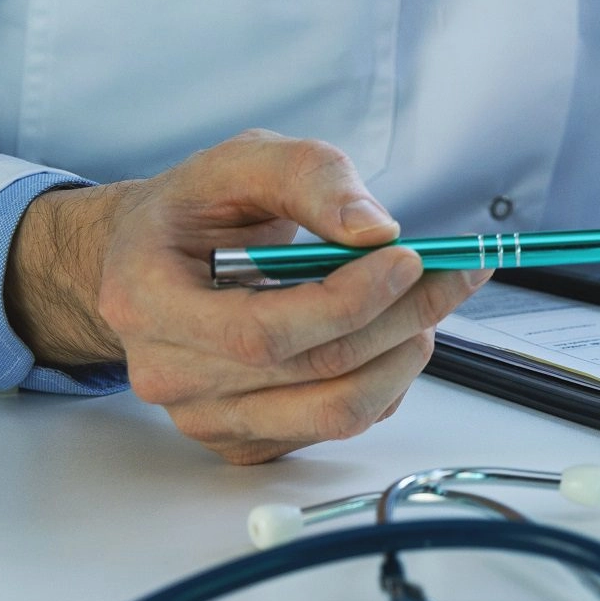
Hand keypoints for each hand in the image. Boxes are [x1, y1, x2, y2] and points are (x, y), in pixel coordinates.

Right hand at [5, 130, 489, 464]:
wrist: (151, 260)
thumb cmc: (196, 211)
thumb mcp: (244, 161)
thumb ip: (309, 177)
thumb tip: (374, 229)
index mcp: (146, 301)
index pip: (263, 330)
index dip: (351, 299)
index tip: (410, 257)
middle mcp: (169, 373)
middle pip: (315, 369)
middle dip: (404, 316)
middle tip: (453, 272)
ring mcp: (205, 416)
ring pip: (337, 411)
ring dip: (405, 354)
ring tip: (426, 302)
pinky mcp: (244, 439)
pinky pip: (335, 426)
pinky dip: (385, 381)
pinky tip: (389, 335)